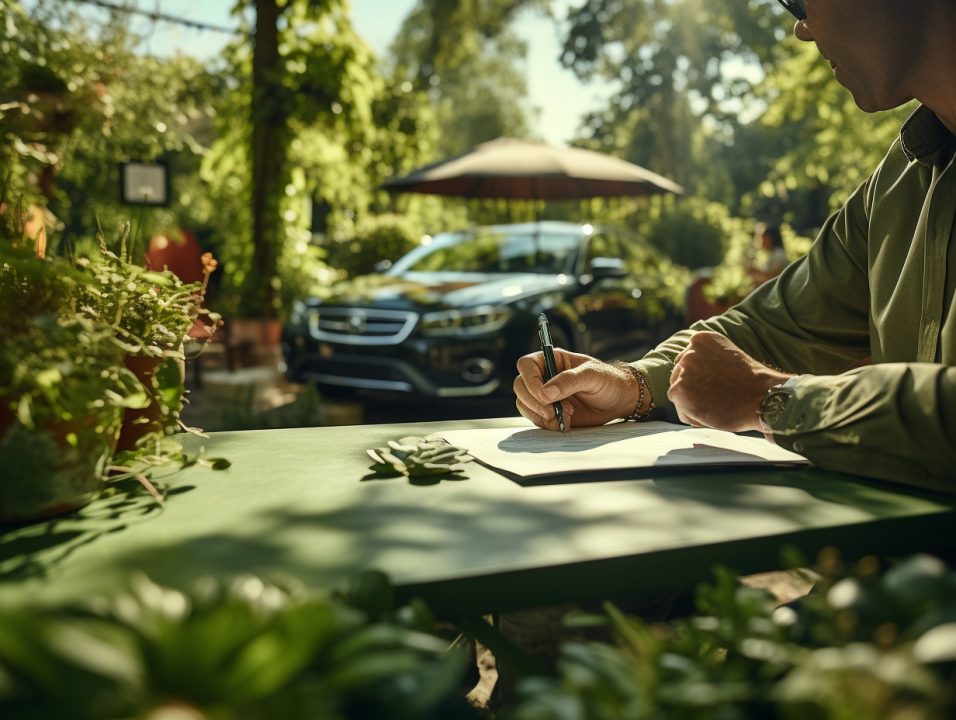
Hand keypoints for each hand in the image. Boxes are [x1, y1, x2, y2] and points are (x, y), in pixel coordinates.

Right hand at [514, 349, 640, 430]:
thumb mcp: (592, 375)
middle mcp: (544, 376)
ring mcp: (545, 396)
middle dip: (534, 402)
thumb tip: (546, 393)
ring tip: (566, 416)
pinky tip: (566, 422)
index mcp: (551, 360)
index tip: (545, 396)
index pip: (526, 365)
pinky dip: (547, 424)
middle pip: (520, 387)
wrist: (619, 401)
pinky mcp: (549, 412)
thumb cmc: (608, 381)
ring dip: (541, 415)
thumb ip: (569, 381)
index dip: (530, 381)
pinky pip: (536, 419)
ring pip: (524, 405)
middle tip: (552, 412)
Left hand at [667, 331, 791, 431]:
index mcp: (702, 339)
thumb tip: (694, 374)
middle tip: (717, 398)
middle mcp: (688, 351)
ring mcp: (682, 370)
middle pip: (681, 377)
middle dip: (695, 390)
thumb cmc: (752, 383)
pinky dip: (695, 418)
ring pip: (680, 394)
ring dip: (695, 404)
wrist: (762, 396)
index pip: (689, 362)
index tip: (718, 385)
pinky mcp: (678, 389)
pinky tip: (713, 414)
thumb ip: (708, 359)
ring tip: (718, 405)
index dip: (703, 378)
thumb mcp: (728, 357)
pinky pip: (681, 411)